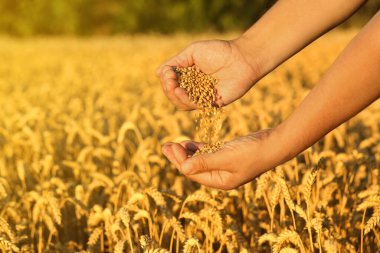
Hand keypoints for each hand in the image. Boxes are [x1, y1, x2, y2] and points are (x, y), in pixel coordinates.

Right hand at [156, 40, 260, 109]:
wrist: (241, 58)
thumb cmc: (218, 51)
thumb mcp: (192, 52)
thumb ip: (176, 62)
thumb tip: (157, 73)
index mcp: (189, 75)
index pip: (172, 82)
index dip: (166, 80)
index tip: (167, 73)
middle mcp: (194, 88)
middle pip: (174, 95)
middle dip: (168, 88)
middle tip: (169, 81)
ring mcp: (202, 96)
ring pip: (182, 103)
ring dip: (174, 96)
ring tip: (173, 87)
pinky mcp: (211, 103)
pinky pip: (195, 106)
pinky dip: (185, 100)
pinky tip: (180, 92)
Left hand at [162, 129, 282, 189]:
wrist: (275, 144)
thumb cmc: (252, 151)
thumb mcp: (226, 157)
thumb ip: (204, 162)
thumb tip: (182, 169)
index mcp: (220, 181)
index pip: (193, 173)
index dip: (179, 161)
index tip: (170, 147)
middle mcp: (222, 177)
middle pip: (194, 168)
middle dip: (179, 158)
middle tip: (165, 145)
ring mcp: (226, 167)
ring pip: (201, 161)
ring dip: (187, 153)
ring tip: (174, 143)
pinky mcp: (229, 156)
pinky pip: (209, 154)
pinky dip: (199, 149)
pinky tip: (190, 143)